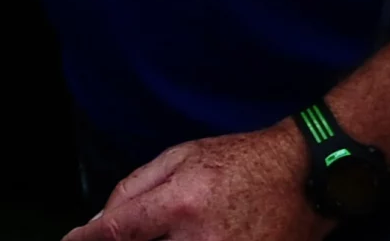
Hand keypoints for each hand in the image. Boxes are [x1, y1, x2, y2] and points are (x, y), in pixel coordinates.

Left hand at [64, 126, 331, 240]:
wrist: (303, 177)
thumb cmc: (240, 162)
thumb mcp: (180, 156)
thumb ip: (134, 188)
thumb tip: (98, 221)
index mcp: (180, 204)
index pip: (117, 231)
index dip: (87, 240)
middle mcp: (201, 240)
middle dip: (129, 240)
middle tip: (142, 226)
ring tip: (180, 224)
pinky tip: (195, 233)